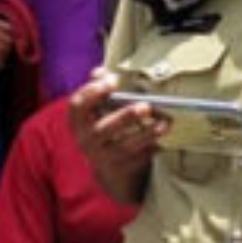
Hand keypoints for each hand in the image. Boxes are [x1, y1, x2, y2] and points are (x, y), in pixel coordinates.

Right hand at [68, 69, 164, 199]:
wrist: (109, 169)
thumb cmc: (106, 128)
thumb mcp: (98, 110)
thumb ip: (99, 88)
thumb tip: (101, 72)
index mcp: (79, 122)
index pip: (77, 106)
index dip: (92, 92)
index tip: (112, 81)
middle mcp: (87, 140)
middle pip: (102, 129)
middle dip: (125, 117)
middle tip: (146, 106)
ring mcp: (103, 158)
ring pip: (125, 146)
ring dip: (147, 133)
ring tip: (164, 123)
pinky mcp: (121, 170)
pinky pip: (138, 159)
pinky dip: (153, 148)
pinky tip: (164, 139)